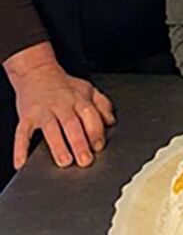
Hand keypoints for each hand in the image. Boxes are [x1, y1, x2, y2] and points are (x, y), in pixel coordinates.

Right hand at [6, 47, 115, 168]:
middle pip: (72, 123)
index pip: (90, 115)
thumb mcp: (87, 89)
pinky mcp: (26, 117)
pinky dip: (20, 148)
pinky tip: (22, 162)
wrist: (36, 71)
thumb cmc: (64, 85)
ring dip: (58, 145)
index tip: (98, 146)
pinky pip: (22, 133)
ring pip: (50, 128)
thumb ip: (102, 105)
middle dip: (79, 142)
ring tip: (64, 160)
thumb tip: (111, 121)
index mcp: (78, 100)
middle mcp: (61, 105)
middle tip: (84, 159)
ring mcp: (42, 111)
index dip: (95, 131)